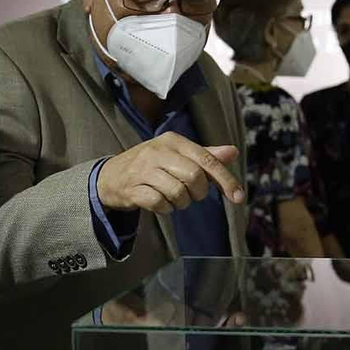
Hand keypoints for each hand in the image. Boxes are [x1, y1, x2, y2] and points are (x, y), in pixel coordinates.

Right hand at [96, 132, 244, 213]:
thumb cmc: (151, 165)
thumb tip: (233, 152)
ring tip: (173, 198)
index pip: (207, 159)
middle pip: (194, 177)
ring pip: (178, 193)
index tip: (239, 197)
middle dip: (199, 193)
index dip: (226, 180)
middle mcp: (158, 151)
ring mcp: (143, 170)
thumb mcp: (178, 155)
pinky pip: (160, 204)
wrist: (111, 176)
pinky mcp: (132, 189)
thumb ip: (206, 155)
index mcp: (173, 141)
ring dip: (181, 203)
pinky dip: (165, 209)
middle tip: (192, 195)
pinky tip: (160, 203)